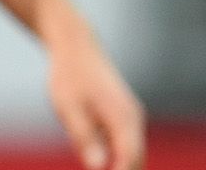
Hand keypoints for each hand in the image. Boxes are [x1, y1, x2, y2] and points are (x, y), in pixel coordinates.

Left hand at [45, 27, 144, 169]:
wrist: (76, 47)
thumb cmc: (69, 75)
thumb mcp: (69, 107)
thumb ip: (84, 136)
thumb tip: (97, 167)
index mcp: (123, 118)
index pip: (130, 159)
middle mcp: (133, 119)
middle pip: (136, 160)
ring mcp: (130, 117)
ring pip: (132, 153)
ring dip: (121, 166)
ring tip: (95, 165)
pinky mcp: (123, 117)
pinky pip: (125, 145)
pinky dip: (118, 158)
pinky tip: (99, 160)